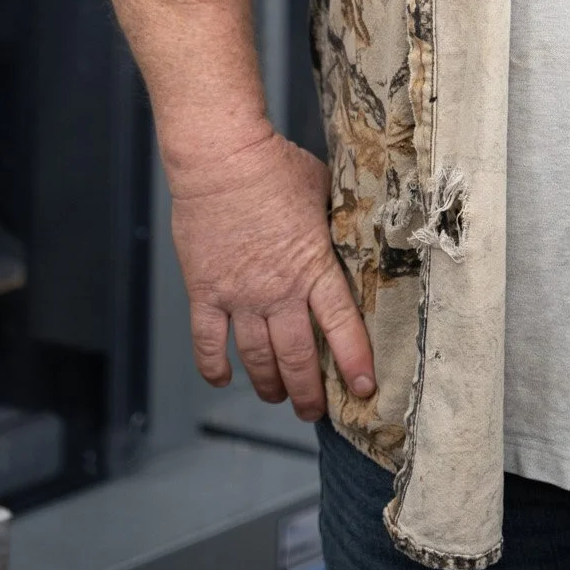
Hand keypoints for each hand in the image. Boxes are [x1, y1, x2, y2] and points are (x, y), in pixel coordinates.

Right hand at [169, 126, 375, 420]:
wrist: (221, 158)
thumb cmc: (274, 166)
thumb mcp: (322, 193)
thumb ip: (332, 225)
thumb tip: (346, 232)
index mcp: (313, 266)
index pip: (341, 326)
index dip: (354, 362)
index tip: (364, 389)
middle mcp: (278, 291)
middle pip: (298, 357)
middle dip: (308, 392)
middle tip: (314, 410)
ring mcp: (239, 296)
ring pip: (257, 359)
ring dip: (269, 385)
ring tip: (276, 396)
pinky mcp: (205, 292)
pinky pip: (208, 344)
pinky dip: (215, 367)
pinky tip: (224, 378)